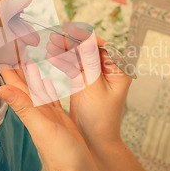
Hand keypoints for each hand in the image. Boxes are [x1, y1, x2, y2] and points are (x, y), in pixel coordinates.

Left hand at [0, 62, 96, 170]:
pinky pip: (49, 95)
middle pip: (22, 78)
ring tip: (25, 52)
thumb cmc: (62, 156)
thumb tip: (0, 88)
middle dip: (16, 59)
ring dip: (29, 68)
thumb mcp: (43, 129)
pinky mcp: (57, 118)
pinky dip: (45, 83)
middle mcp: (34, 109)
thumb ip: (25, 108)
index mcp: (29, 108)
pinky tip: (44, 77)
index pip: (13, 79)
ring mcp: (45, 113)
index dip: (6, 60)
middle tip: (11, 40)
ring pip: (35, 84)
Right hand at [46, 23, 132, 148]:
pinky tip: (51, 55)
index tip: (69, 29)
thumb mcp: (95, 90)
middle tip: (55, 35)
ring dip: (64, 49)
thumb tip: (87, 41)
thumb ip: (90, 64)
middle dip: (71, 41)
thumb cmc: (102, 120)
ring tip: (49, 44)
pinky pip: (72, 65)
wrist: (96, 141)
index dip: (84, 36)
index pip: (102, 45)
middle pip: (88, 48)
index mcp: (119, 69)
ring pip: (78, 55)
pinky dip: (62, 61)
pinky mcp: (83, 80)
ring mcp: (95, 74)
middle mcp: (108, 69)